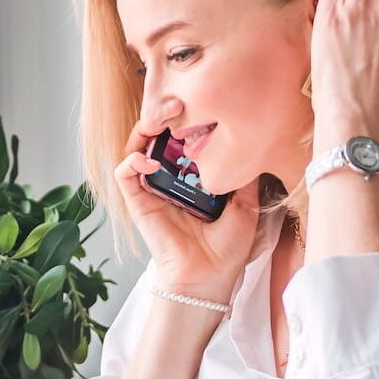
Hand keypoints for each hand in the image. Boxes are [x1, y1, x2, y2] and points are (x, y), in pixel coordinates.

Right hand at [115, 119, 260, 300]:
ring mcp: (151, 190)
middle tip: (179, 101)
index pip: (182, 140)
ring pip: (136, 147)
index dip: (186, 119)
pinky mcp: (136, 203)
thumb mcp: (246, 204)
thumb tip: (254, 145)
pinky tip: (151, 160)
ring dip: (145, 128)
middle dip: (164, 114)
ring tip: (163, 118)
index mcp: (192, 180)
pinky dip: (132, 160)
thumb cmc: (226, 249)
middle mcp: (169, 181)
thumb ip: (245, 174)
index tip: (201, 104)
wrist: (209, 276)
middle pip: (157, 137)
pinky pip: (124, 173)